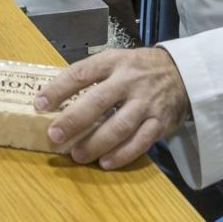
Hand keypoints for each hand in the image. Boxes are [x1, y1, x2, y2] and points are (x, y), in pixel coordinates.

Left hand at [34, 47, 190, 170]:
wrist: (182, 73)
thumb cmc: (139, 68)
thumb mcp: (116, 60)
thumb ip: (92, 75)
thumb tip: (55, 95)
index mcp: (113, 62)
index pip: (80, 73)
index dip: (58, 89)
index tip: (39, 104)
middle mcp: (129, 81)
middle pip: (98, 101)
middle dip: (74, 120)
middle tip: (54, 135)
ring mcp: (146, 103)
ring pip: (118, 126)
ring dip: (95, 143)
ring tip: (77, 155)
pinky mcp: (160, 122)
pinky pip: (140, 142)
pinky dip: (122, 154)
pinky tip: (105, 162)